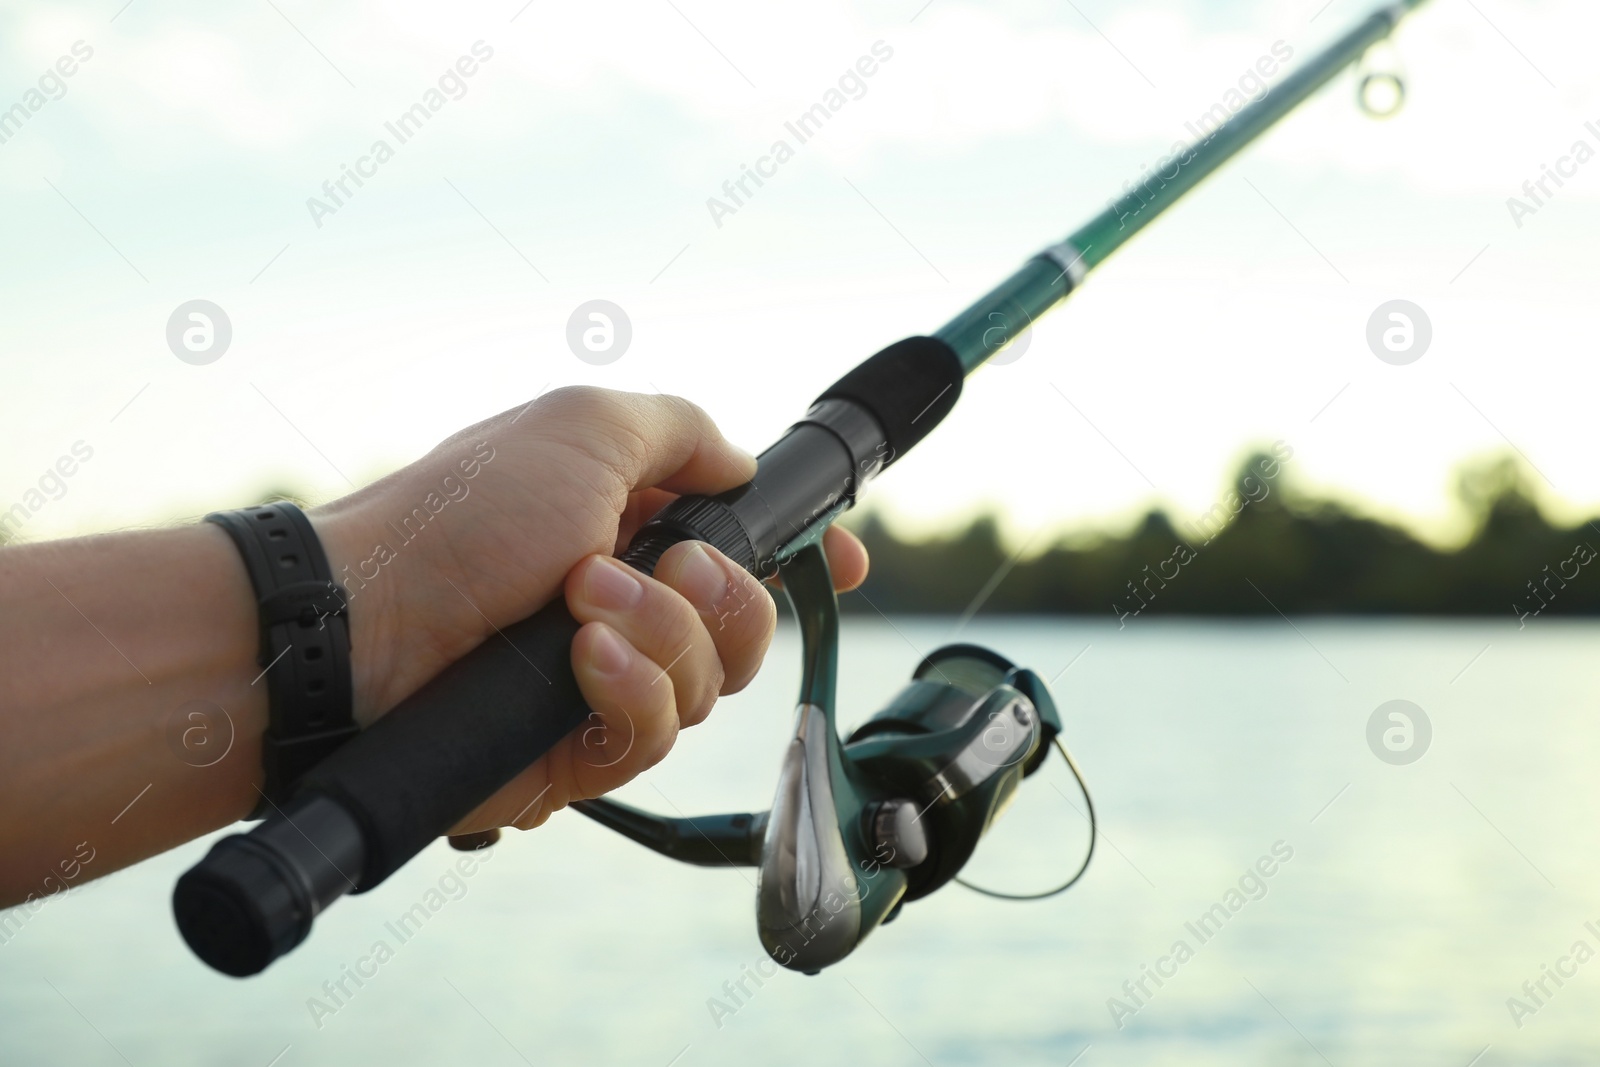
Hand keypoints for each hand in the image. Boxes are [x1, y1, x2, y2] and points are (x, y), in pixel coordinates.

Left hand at [310, 386, 867, 832]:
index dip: (806, 556)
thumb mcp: (585, 426)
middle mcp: (628, 605)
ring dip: (661, 634)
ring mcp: (604, 682)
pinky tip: (579, 660)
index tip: (848, 563)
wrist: (365, 628)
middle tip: (662, 565)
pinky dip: (629, 690)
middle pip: (750, 624)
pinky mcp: (578, 754)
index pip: (748, 547)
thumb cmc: (464, 515)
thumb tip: (743, 464)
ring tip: (580, 604)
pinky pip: (657, 735)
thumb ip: (684, 431)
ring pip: (713, 684)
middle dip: (723, 594)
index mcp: (633, 525)